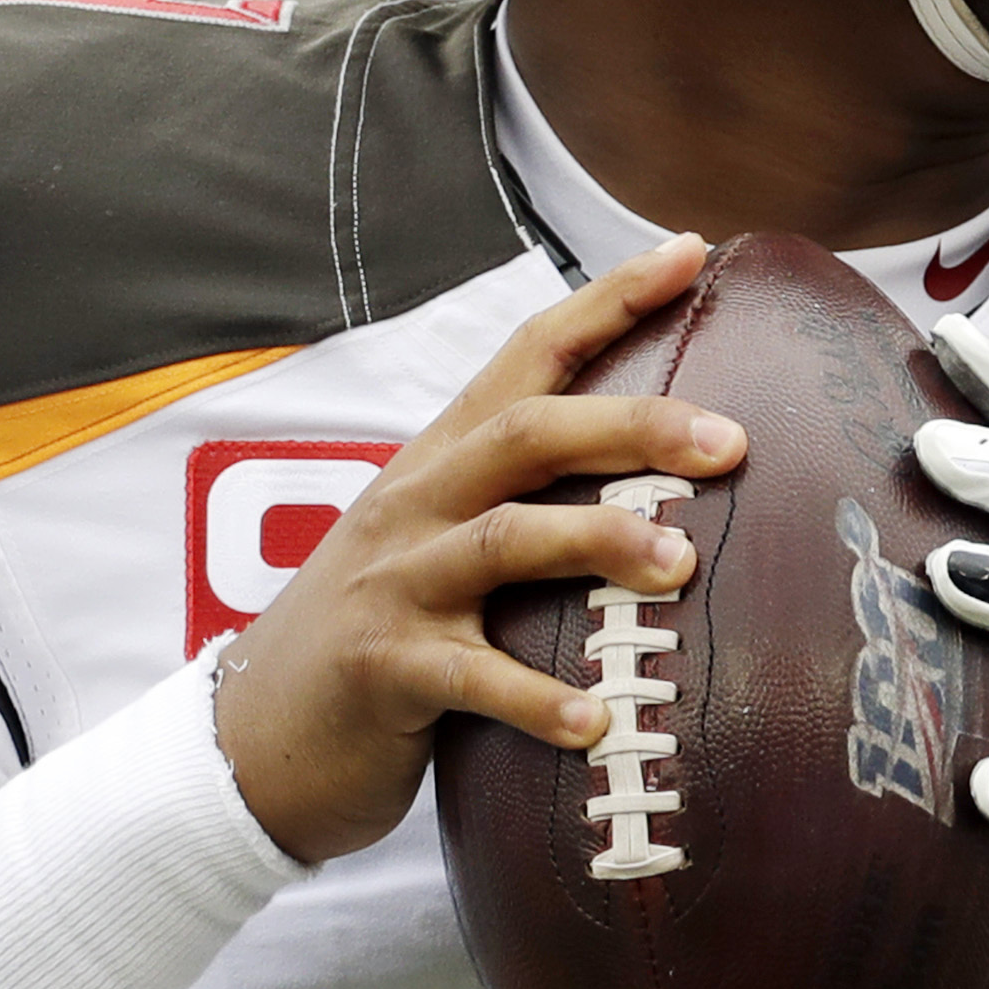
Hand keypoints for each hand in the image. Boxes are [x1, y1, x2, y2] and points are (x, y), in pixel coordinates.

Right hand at [212, 235, 745, 864]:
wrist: (257, 735)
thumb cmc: (378, 633)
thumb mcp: (436, 543)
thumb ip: (522, 502)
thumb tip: (662, 486)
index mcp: (439, 461)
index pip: (528, 356)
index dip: (608, 301)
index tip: (689, 254)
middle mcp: (416, 504)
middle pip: (528, 435)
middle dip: (633, 428)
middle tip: (730, 442)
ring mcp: (396, 584)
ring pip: (503, 539)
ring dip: (598, 542)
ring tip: (681, 564)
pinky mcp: (384, 670)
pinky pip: (473, 678)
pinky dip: (538, 698)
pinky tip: (597, 722)